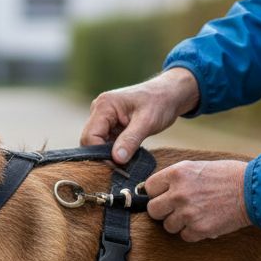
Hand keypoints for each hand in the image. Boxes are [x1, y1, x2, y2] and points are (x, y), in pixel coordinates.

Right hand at [80, 68, 200, 166]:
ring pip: (97, 143)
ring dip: (109, 154)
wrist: (170, 94)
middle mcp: (98, 110)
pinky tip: (127, 154)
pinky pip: (105, 142)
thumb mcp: (147, 122)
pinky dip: (114, 151)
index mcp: (104, 105)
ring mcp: (103, 117)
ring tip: (127, 160)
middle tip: (121, 167)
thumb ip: (130, 140)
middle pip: (90, 140)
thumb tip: (116, 159)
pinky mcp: (109, 124)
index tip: (116, 166)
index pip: (90, 136)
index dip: (100, 154)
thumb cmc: (160, 102)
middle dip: (103, 155)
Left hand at [143, 159, 251, 241]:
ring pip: (168, 226)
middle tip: (177, 207)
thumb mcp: (197, 167)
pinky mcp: (199, 229)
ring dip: (179, 223)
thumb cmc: (228, 176)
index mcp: (177, 174)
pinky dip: (193, 232)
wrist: (254, 190)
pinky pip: (184, 236)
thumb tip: (154, 189)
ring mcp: (188, 213)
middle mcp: (179, 193)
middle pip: (153, 210)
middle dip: (163, 210)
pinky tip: (205, 220)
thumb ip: (175, 178)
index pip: (149, 188)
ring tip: (196, 213)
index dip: (156, 193)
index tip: (164, 195)